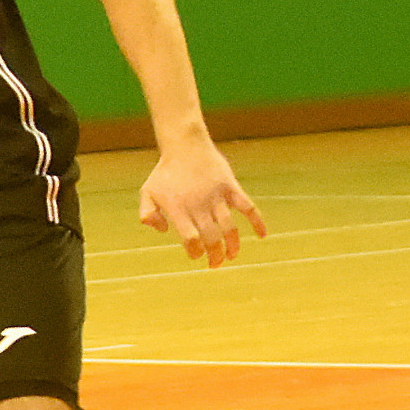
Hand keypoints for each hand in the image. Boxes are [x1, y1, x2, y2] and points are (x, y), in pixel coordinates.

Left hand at [138, 142, 266, 268]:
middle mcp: (198, 204)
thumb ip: (147, 213)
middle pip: (212, 237)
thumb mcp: (148, 192)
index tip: (197, 256)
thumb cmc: (165, 172)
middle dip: (215, 255)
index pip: (191, 238)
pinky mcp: (230, 187)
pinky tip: (262, 235)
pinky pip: (248, 207)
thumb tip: (162, 230)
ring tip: (232, 256)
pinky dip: (257, 221)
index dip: (196, 251)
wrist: (185, 145)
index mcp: (178, 208)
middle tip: (215, 264)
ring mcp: (216, 196)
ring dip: (233, 246)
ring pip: (229, 227)